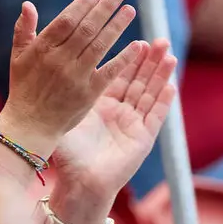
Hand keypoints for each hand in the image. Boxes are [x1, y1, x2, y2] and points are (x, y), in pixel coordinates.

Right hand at [0, 0, 143, 152]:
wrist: (30, 124)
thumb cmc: (23, 87)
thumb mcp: (17, 57)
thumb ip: (23, 30)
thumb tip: (28, 4)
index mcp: (41, 49)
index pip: (66, 20)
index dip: (83, 3)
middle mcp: (59, 60)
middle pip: (87, 28)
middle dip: (105, 7)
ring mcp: (75, 76)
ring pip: (101, 45)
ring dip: (117, 26)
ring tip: (130, 10)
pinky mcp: (89, 92)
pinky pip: (110, 71)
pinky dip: (125, 57)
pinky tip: (138, 44)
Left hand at [51, 38, 176, 208]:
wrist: (80, 183)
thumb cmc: (68, 155)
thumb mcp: (66, 119)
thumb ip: (65, 97)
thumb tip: (51, 72)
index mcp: (100, 106)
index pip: (117, 76)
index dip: (128, 59)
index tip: (137, 40)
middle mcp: (119, 112)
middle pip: (138, 81)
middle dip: (149, 61)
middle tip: (159, 40)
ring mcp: (133, 125)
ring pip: (150, 94)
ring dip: (161, 76)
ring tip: (170, 55)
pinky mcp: (143, 138)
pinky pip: (155, 117)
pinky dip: (163, 101)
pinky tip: (171, 86)